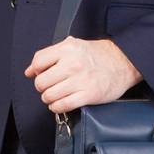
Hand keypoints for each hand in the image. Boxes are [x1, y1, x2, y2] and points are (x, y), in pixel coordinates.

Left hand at [25, 36, 141, 113]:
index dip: (36, 71)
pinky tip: (60, 104)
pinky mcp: (88, 95)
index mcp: (67, 48)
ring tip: (56, 95)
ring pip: (49, 95)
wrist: (124, 62)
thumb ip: (51, 56)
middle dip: (43, 87)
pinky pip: (62, 105)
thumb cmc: (98, 55)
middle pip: (41, 82)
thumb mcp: (74, 46)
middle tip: (50, 86)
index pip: (38, 62)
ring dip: (49, 99)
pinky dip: (57, 107)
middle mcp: (72, 63)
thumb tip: (30, 71)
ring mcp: (80, 80)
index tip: (40, 74)